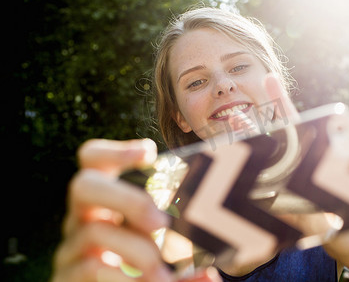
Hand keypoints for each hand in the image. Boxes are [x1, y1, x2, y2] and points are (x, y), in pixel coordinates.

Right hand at [51, 138, 221, 281]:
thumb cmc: (142, 263)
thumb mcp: (158, 245)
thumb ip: (178, 243)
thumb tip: (211, 269)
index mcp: (105, 197)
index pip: (93, 158)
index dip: (115, 151)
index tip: (148, 153)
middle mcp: (82, 215)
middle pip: (84, 185)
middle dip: (128, 199)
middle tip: (162, 223)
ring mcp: (71, 245)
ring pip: (94, 231)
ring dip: (136, 250)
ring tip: (163, 273)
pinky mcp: (68, 275)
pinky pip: (90, 269)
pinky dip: (125, 279)